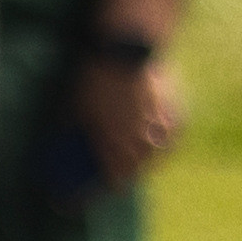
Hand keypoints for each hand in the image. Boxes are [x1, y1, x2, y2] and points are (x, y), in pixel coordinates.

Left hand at [79, 49, 181, 175]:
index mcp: (112, 140)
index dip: (114, 182)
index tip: (112, 186)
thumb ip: (73, 126)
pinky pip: (175, 133)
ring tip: (146, 162)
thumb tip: (66, 137)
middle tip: (125, 174)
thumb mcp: (75, 106)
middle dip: (130, 172)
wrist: (126, 54)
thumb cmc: (94, 80)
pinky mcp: (174, 109)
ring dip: (151, 159)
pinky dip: (170, 141)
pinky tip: (165, 142)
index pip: (116, 172)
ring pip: (159, 152)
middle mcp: (138, 138)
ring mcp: (158, 124)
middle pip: (138, 165)